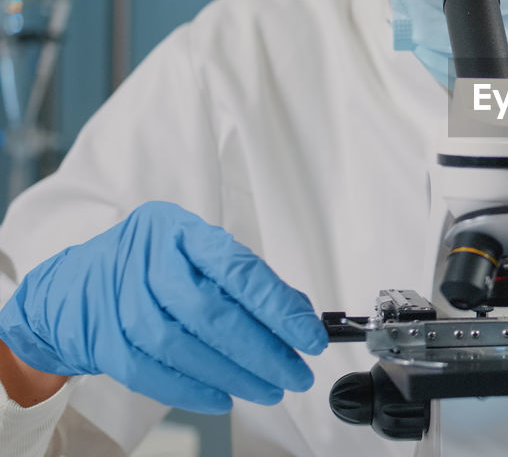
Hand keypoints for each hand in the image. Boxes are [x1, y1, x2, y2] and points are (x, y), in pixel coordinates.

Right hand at [0, 201, 327, 412]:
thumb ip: (246, 280)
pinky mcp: (101, 339)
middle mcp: (146, 261)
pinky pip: (150, 373)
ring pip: (181, 347)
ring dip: (232, 375)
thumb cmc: (152, 265)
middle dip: (261, 351)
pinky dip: (191, 390)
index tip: (310, 338)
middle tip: (294, 374)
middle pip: (210, 314)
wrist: (75, 285)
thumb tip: (298, 318)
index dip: (279, 309)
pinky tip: (223, 398)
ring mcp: (118, 301)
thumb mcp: (198, 252)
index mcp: (181, 231)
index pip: (238, 272)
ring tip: (268, 389)